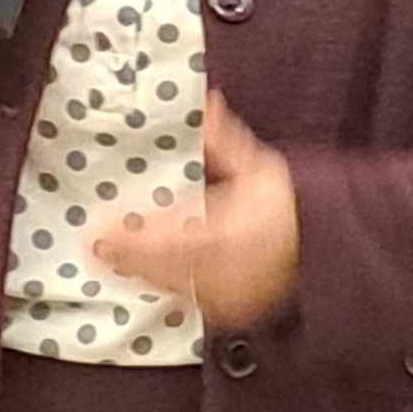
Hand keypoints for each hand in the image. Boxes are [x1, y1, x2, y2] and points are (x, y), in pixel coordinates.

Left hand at [91, 90, 299, 331]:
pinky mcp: (231, 307)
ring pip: (175, 284)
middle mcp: (230, 265)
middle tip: (93, 246)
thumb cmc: (285, 202)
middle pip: (167, 265)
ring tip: (108, 260)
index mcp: (235, 229)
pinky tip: (142, 276)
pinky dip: (164, 286)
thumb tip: (208, 104)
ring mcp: (230, 291)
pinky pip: (190, 299)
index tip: (106, 229)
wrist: (319, 245)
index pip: (176, 236)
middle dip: (128, 256)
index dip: (138, 236)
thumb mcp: (257, 165)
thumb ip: (227, 141)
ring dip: (140, 272)